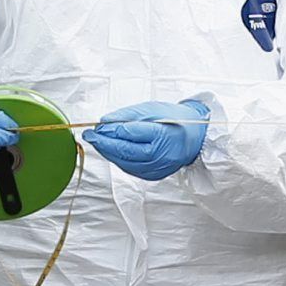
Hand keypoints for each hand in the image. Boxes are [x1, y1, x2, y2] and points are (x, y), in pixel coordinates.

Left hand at [84, 99, 210, 179]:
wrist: (196, 139)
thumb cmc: (176, 120)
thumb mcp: (153, 109)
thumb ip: (128, 116)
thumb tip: (105, 122)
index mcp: (162, 135)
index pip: (129, 133)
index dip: (109, 130)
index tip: (95, 127)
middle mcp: (160, 155)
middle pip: (124, 151)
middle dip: (103, 143)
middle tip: (89, 135)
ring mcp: (156, 168)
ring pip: (124, 162)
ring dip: (108, 152)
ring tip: (98, 141)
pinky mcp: (153, 176)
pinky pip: (130, 168)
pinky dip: (118, 159)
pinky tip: (112, 150)